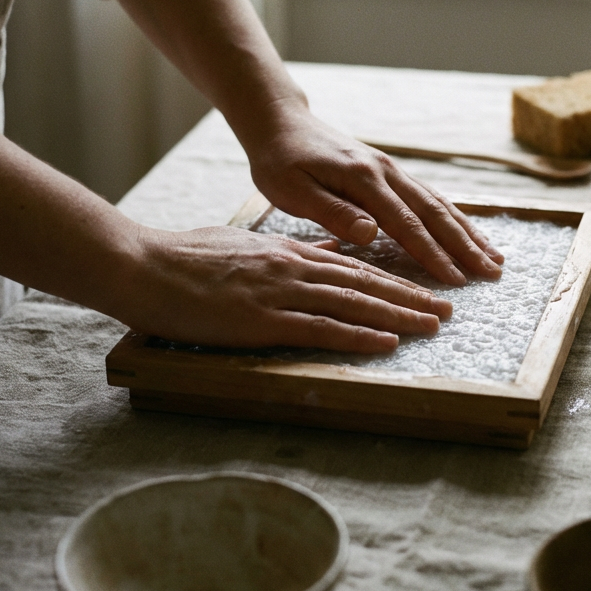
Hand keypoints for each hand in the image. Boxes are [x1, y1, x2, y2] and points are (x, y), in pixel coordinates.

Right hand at [126, 225, 452, 351]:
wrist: (143, 265)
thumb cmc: (186, 259)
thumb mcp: (244, 247)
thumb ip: (285, 254)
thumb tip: (320, 254)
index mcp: (289, 253)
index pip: (355, 268)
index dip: (394, 281)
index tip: (423, 290)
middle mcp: (294, 268)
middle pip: (366, 284)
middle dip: (410, 297)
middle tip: (446, 309)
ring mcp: (280, 293)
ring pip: (353, 304)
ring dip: (398, 316)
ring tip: (433, 326)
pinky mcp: (262, 319)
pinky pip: (321, 329)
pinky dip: (358, 335)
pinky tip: (386, 343)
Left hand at [243, 99, 504, 286]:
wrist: (281, 122)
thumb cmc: (280, 161)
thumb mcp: (292, 189)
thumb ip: (332, 211)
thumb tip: (371, 234)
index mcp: (363, 179)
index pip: (405, 223)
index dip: (432, 253)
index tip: (454, 279)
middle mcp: (385, 172)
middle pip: (434, 212)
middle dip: (465, 244)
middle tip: (492, 272)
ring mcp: (392, 170)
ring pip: (439, 203)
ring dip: (468, 231)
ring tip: (494, 257)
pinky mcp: (390, 172)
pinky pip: (429, 196)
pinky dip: (454, 217)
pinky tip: (468, 233)